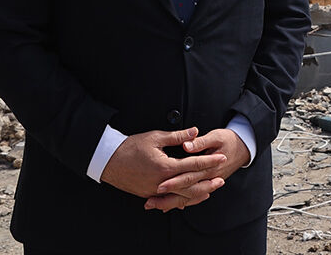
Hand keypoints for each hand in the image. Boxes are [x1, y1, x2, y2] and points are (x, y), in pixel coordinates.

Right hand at [101, 128, 226, 204]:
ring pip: (181, 196)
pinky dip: (182, 199)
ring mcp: (155, 191)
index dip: (208, 161)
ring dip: (198, 193)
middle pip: (191, 185)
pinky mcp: (149, 194)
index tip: (220, 158)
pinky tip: (190, 198)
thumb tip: (195, 131)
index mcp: (165, 167)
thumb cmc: (130, 147)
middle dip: (208, 181)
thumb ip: (177, 136)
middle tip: (221, 178)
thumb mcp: (155, 138)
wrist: (108, 161)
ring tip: (211, 190)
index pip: (193, 165)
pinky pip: (170, 200)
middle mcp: (162, 183)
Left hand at [145, 127, 249, 211]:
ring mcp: (209, 183)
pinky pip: (193, 197)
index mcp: (210, 166)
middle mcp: (209, 178)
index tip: (159, 185)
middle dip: (168, 198)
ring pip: (189, 198)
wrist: (244, 148)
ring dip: (171, 203)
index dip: (174, 182)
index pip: (189, 176)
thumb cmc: (229, 140)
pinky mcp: (207, 184)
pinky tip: (169, 205)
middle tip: (151, 201)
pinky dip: (181, 202)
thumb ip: (200, 142)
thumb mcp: (216, 136)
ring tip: (154, 205)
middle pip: (186, 192)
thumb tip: (187, 145)